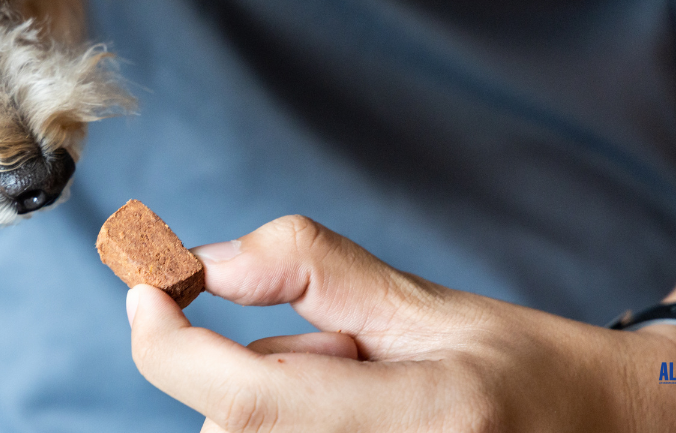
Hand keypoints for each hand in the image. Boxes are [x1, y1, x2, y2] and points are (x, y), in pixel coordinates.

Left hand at [126, 216, 675, 431]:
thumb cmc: (528, 369)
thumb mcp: (427, 304)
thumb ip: (312, 270)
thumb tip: (201, 261)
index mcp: (427, 416)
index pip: (248, 400)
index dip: (170, 346)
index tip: (147, 291)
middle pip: (234, 431)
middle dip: (251, 377)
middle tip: (345, 355)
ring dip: (275, 413)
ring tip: (370, 398)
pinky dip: (293, 431)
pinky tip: (364, 424)